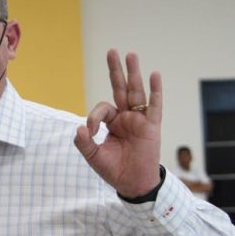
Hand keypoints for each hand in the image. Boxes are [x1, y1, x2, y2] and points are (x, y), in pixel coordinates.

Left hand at [74, 49, 162, 198]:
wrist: (133, 184)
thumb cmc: (114, 170)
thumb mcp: (94, 157)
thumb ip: (85, 143)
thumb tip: (79, 128)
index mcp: (112, 123)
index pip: (102, 109)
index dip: (94, 116)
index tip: (91, 130)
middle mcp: (126, 117)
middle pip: (121, 89)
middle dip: (116, 71)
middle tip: (112, 51)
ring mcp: (140, 120)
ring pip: (136, 92)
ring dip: (133, 73)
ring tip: (130, 54)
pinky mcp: (152, 126)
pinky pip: (154, 106)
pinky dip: (155, 91)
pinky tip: (155, 75)